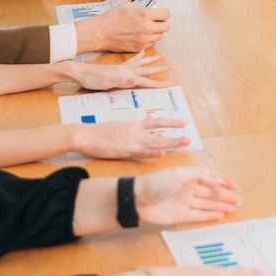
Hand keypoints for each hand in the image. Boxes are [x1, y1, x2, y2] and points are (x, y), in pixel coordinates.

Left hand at [66, 49, 172, 90]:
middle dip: (160, 67)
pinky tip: (141, 52)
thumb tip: (136, 80)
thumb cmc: (93, 80)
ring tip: (162, 53)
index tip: (168, 82)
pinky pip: (132, 60)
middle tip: (172, 64)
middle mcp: (127, 70)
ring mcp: (123, 67)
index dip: (157, 82)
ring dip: (152, 59)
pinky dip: (139, 56)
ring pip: (142, 62)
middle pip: (147, 69)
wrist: (81, 72)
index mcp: (126, 75)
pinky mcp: (117, 66)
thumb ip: (123, 81)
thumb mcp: (108, 83)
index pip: (145, 80)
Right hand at [72, 117, 189, 159]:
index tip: (183, 123)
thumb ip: (134, 127)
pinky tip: (162, 154)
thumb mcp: (121, 124)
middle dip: (175, 137)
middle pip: (160, 135)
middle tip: (188, 138)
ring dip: (169, 145)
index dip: (171, 122)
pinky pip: (142, 153)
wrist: (86, 135)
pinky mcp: (125, 152)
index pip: (157, 121)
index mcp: (135, 123)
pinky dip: (152, 154)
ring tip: (182, 145)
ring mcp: (131, 142)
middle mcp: (136, 131)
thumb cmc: (101, 130)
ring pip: (154, 144)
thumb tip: (147, 126)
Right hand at [78, 3, 169, 53]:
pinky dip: (148, 40)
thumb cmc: (111, 18)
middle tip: (155, 22)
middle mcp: (146, 28)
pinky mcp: (139, 48)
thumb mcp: (128, 6)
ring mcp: (143, 39)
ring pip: (159, 36)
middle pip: (166, 27)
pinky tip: (140, 35)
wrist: (100, 32)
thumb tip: (150, 10)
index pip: (166, 14)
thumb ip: (142, 8)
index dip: (163, 14)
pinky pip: (151, 44)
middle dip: (161, 23)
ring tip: (146, 29)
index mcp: (145, 14)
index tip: (160, 14)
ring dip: (155, 32)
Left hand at [134, 167, 241, 225]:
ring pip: (207, 203)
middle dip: (225, 195)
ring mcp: (185, 202)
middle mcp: (188, 188)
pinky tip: (219, 214)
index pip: (212, 177)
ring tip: (234, 207)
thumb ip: (201, 176)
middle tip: (239, 200)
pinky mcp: (180, 215)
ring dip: (220, 205)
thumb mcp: (180, 174)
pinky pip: (198, 215)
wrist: (137, 200)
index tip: (237, 186)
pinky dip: (209, 215)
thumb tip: (219, 179)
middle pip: (211, 192)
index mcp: (189, 175)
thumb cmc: (157, 183)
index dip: (225, 181)